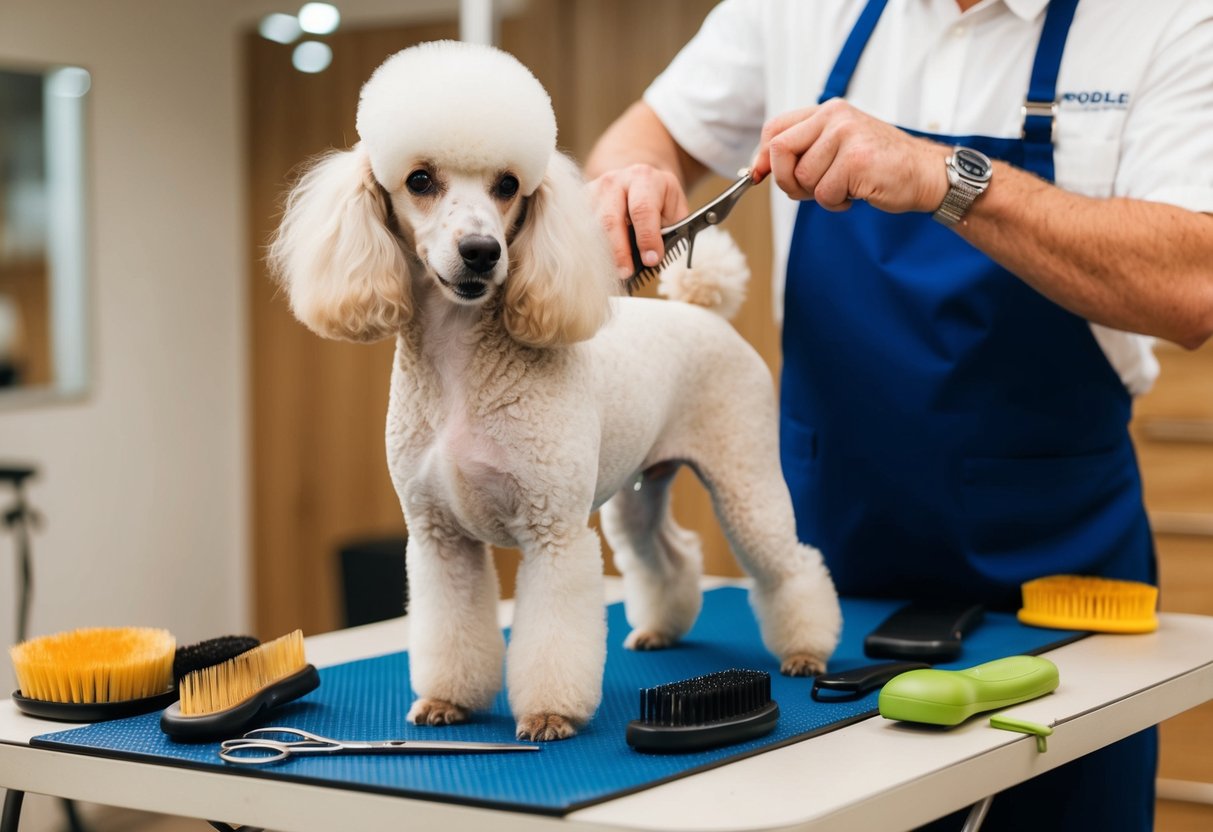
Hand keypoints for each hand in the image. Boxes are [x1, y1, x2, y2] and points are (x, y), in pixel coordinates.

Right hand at [587, 164, 690, 279]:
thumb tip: (656, 260)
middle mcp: (616, 180)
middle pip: (610, 218)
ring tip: (612, 272)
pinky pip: (579, 228)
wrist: (638, 183)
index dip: (646, 237)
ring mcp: (594, 190)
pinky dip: (589, 248)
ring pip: (591, 225)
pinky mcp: (580, 201)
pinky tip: (598, 262)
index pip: (642, 209)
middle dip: (619, 250)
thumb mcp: (674, 211)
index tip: (651, 260)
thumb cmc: (659, 202)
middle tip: (626, 273)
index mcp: (645, 179)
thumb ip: (672, 232)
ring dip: (601, 253)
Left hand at [751, 100, 949, 213]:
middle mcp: (835, 117)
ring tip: (845, 188)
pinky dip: (836, 204)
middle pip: (780, 151)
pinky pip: (824, 193)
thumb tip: (758, 168)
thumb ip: (803, 151)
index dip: (762, 157)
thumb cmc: (880, 164)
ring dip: (819, 194)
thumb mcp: (838, 147)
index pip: (775, 129)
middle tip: (808, 191)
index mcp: (827, 111)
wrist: (925, 173)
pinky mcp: (856, 160)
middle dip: (786, 181)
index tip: (760, 175)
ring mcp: (846, 136)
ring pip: (802, 178)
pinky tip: (857, 194)